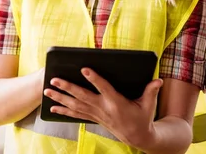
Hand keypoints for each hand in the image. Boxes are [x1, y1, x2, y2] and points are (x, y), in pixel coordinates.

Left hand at [43, 68, 161, 147]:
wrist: (138, 137)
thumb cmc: (143, 117)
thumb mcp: (148, 104)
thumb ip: (151, 90)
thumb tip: (158, 79)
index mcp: (116, 102)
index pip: (104, 88)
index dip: (94, 78)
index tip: (84, 68)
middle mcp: (103, 108)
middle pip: (82, 96)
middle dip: (67, 87)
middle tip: (54, 79)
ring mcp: (96, 114)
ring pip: (74, 105)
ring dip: (60, 98)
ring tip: (47, 90)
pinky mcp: (93, 118)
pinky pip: (75, 115)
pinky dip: (62, 111)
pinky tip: (52, 108)